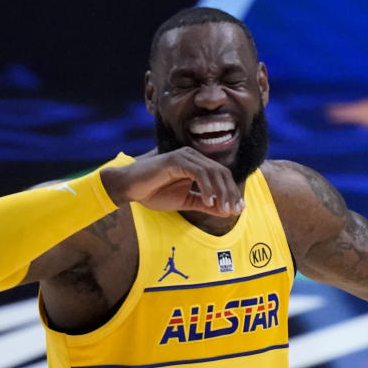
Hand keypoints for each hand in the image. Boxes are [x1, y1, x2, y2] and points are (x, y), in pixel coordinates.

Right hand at [101, 147, 243, 216]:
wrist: (129, 187)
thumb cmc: (154, 192)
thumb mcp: (185, 201)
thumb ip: (204, 204)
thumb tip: (226, 211)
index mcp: (197, 164)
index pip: (221, 175)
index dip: (231, 192)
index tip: (238, 209)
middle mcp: (193, 156)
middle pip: (221, 172)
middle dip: (230, 193)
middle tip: (234, 210)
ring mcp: (185, 156)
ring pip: (212, 172)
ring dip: (221, 192)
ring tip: (224, 209)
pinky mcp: (176, 160)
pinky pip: (198, 172)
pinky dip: (206, 187)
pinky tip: (208, 201)